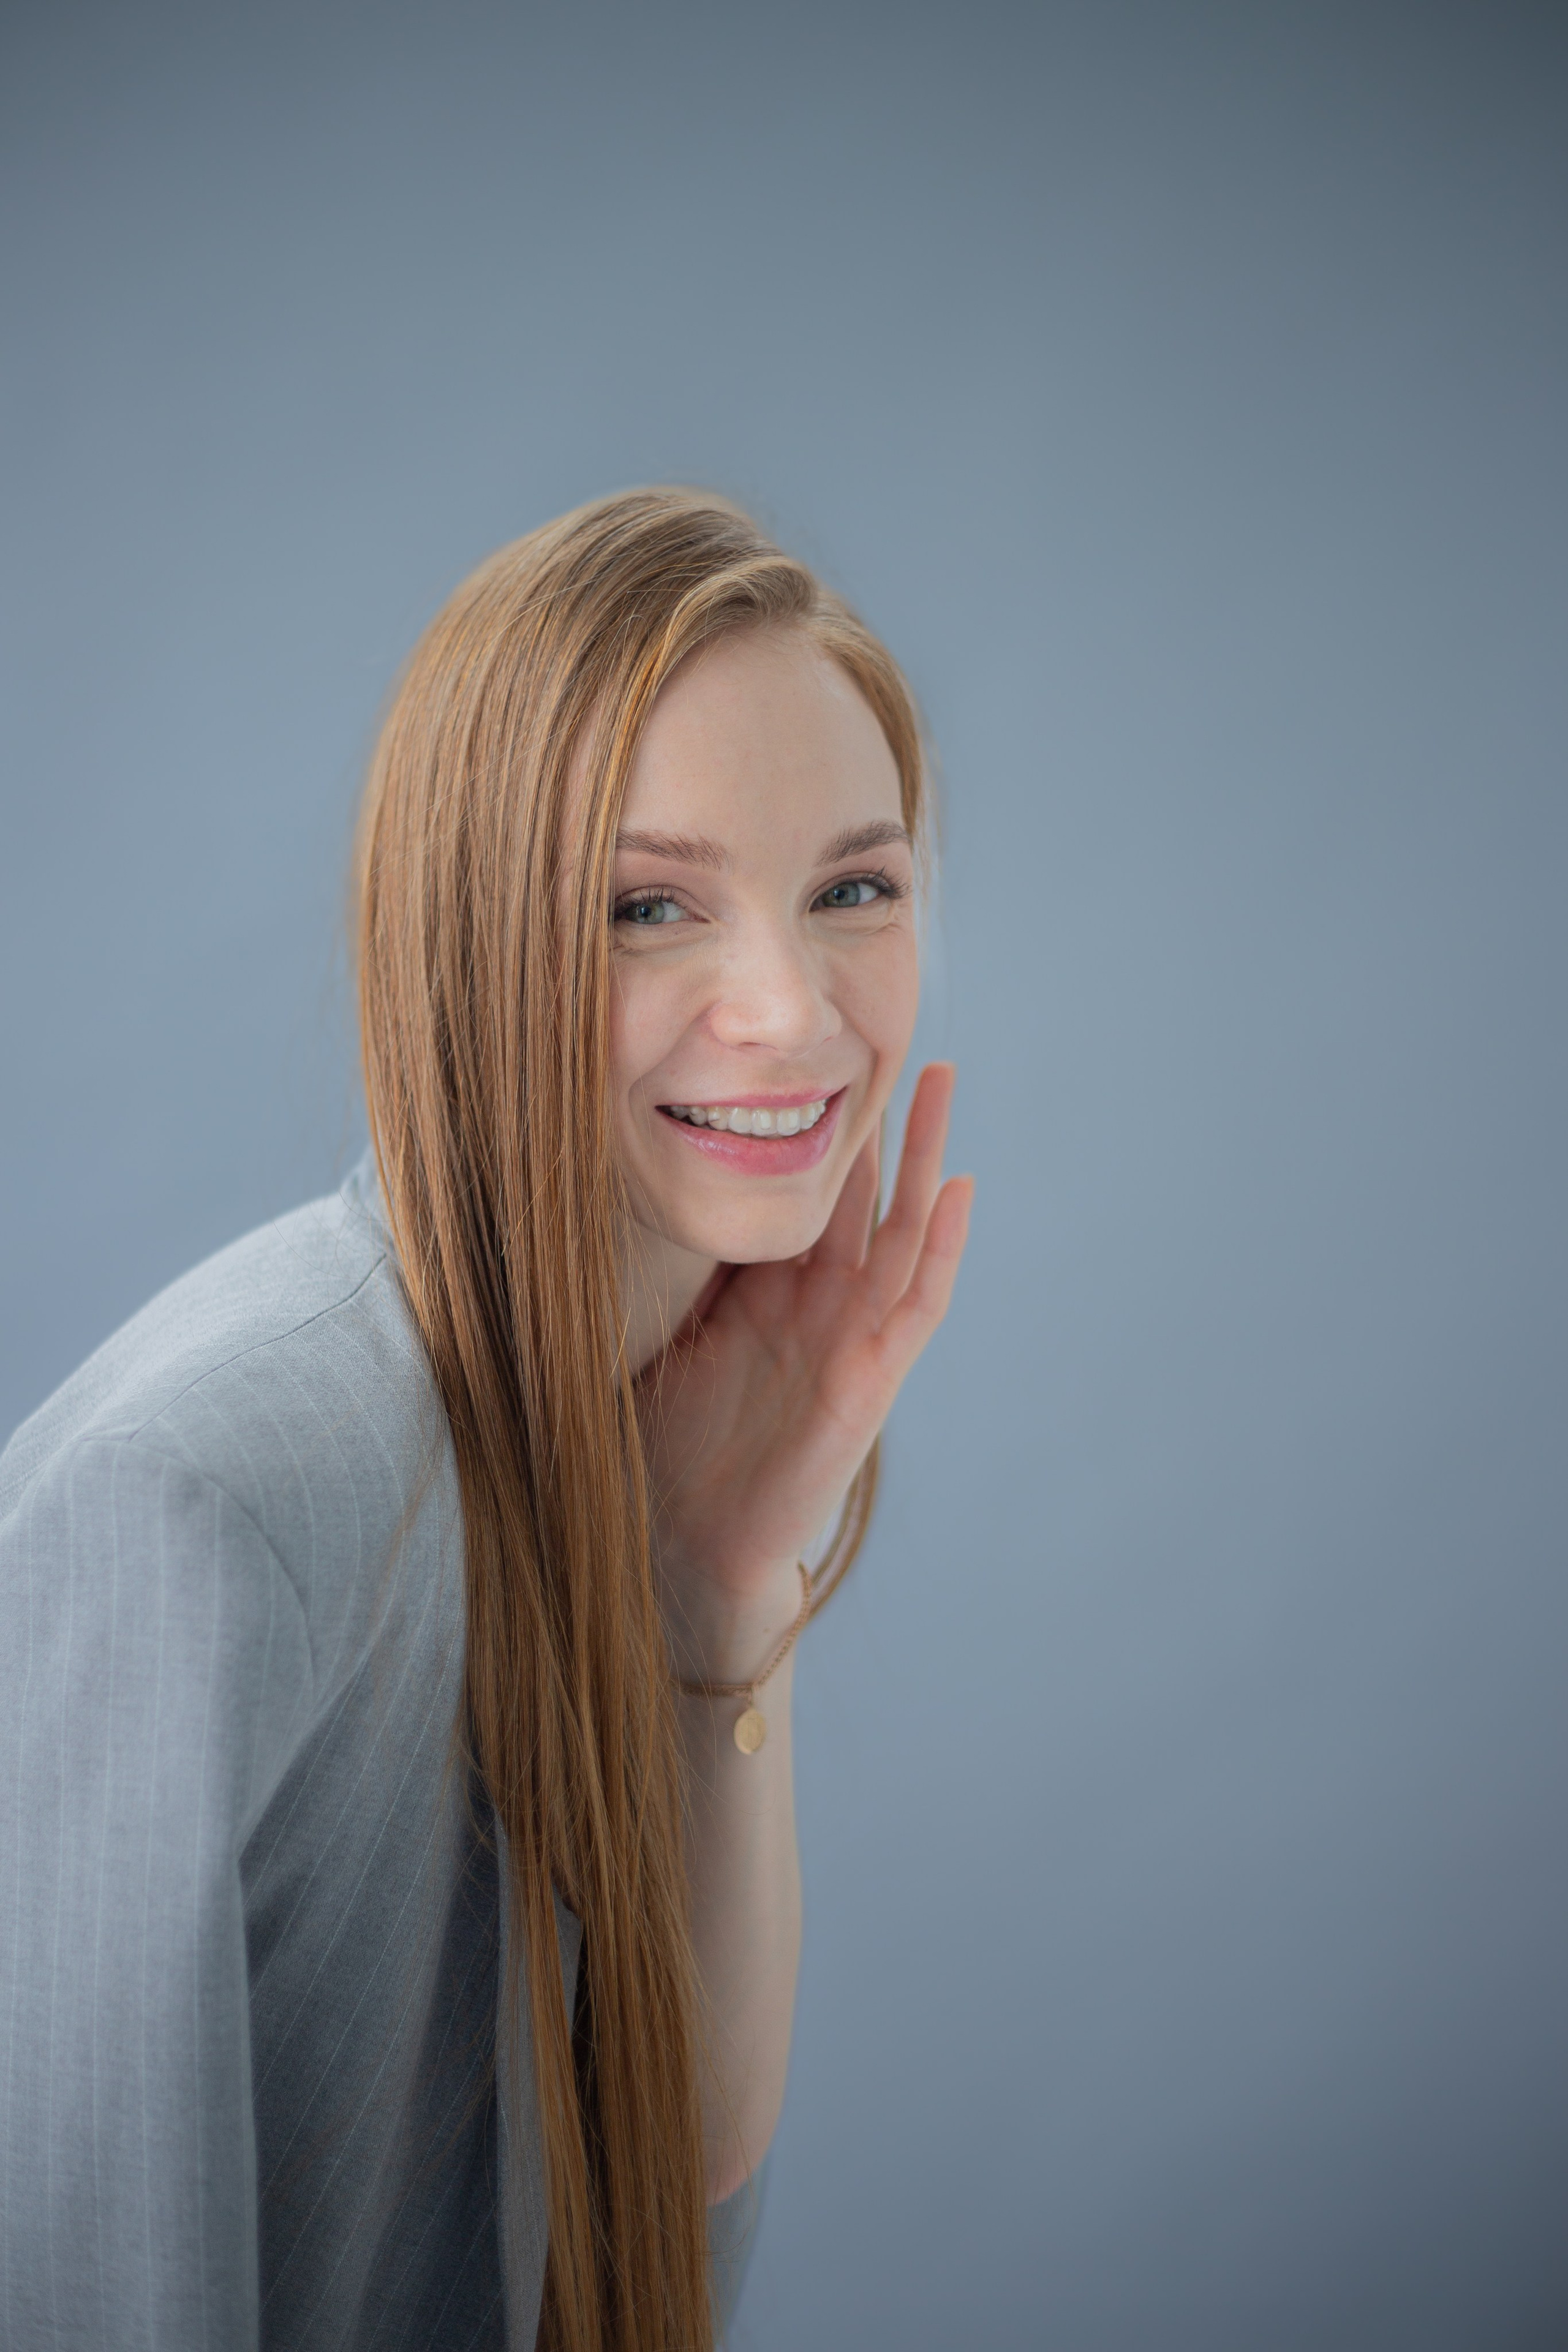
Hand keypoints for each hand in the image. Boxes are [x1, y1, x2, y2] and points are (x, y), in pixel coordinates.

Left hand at [638, 1063, 972, 1670]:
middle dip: (874, 1118)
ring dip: (923, 1154)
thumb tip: (586, 1197)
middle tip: (888, 1035)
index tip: (804, 1052)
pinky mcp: (872, 1376)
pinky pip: (918, 1301)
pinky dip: (942, 1246)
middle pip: (855, 1192)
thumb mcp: (648, 1337)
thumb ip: (649, 1276)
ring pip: (899, 1226)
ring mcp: (849, 1336)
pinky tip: (958, 1188)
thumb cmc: (662, 1450)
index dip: (804, 1127)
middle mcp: (812, 1304)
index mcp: (759, 1291)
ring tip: (937, 1081)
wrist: (684, 1543)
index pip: (792, 1193)